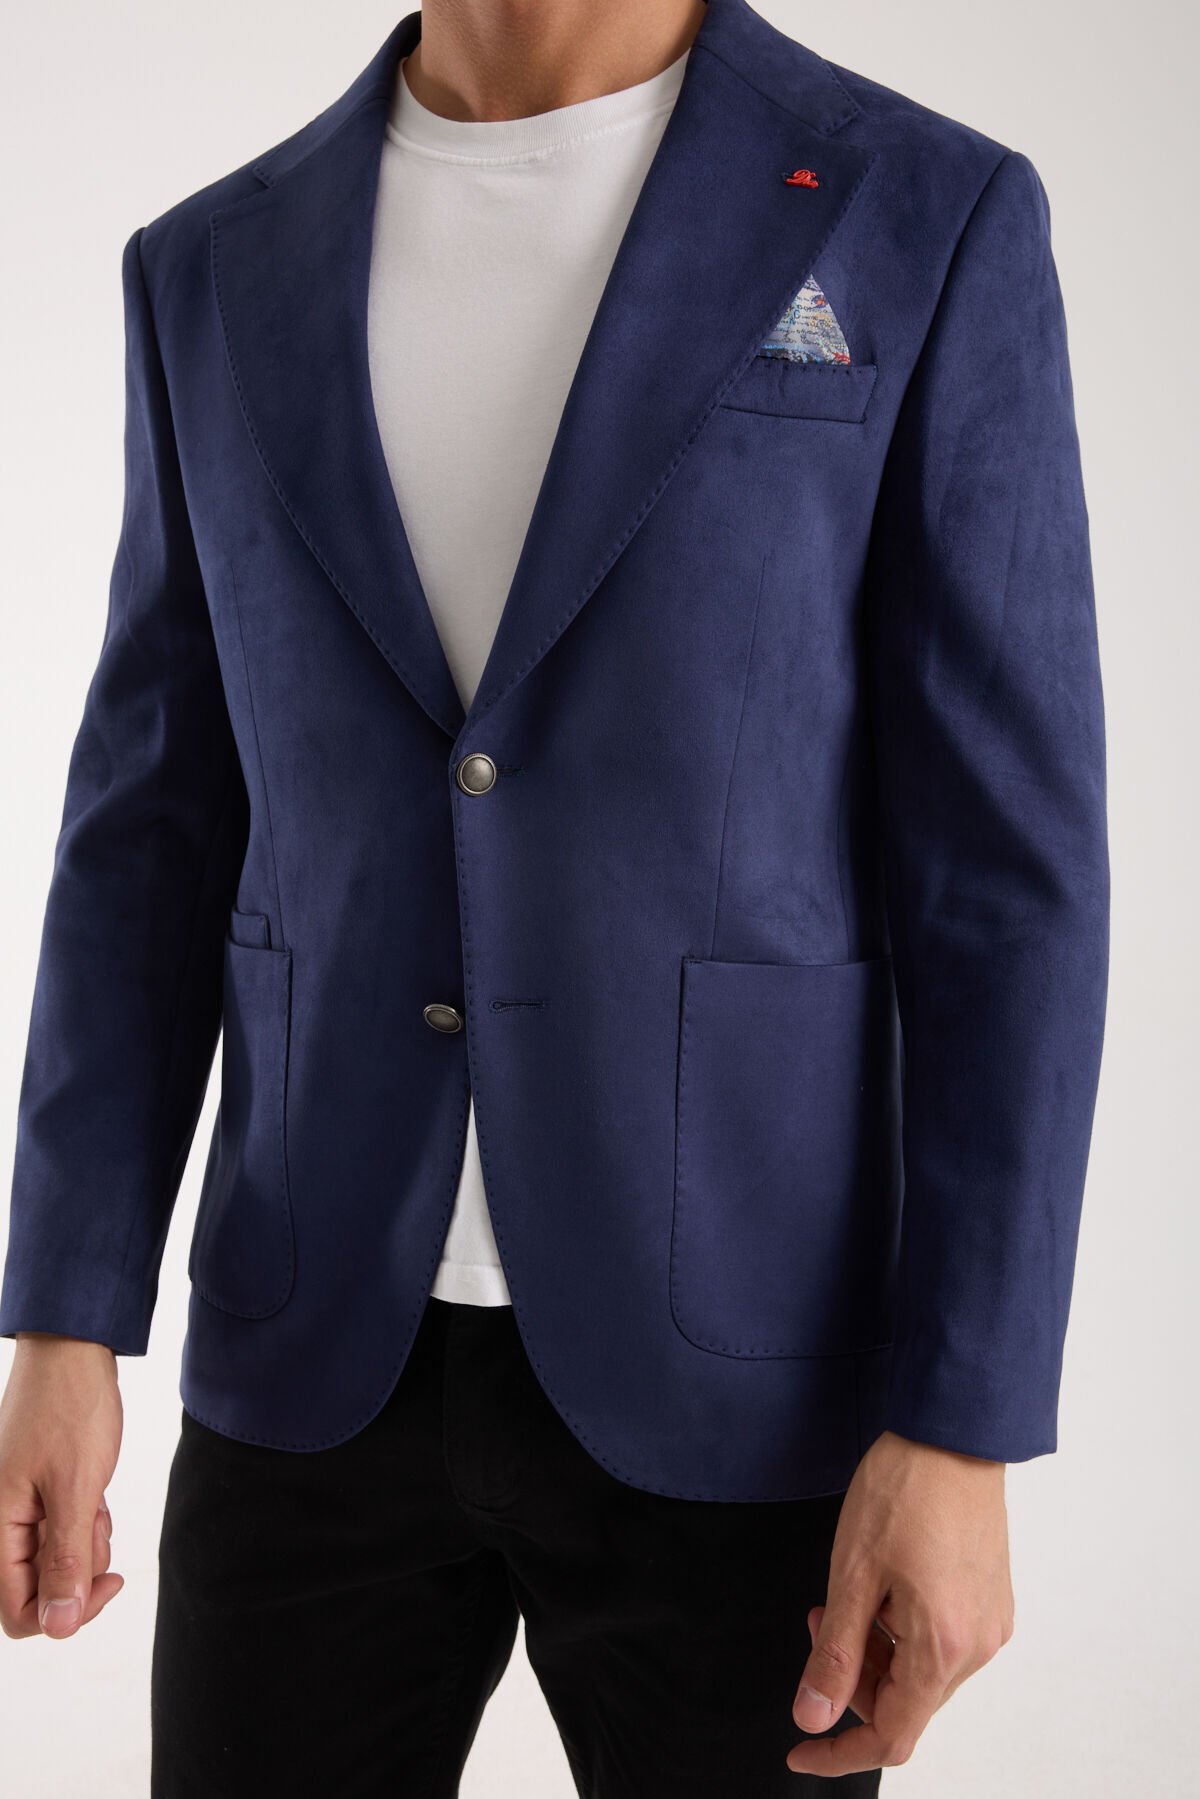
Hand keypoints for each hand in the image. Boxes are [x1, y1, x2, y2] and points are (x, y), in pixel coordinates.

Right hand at [0, 1332, 124, 1638]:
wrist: (73, 1351)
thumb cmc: (69, 1409)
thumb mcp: (76, 1490)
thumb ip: (64, 1560)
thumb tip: (58, 1626)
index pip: (17, 1612)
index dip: (63, 1611)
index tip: (105, 1581)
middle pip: (39, 1589)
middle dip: (79, 1568)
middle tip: (96, 1521)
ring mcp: (17, 1508)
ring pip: (54, 1560)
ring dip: (85, 1540)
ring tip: (95, 1497)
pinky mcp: (37, 1494)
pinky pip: (60, 1531)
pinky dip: (84, 1519)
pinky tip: (94, 1489)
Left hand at [787, 1428, 1013, 1775]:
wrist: (953, 1432)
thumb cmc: (905, 1490)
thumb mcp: (853, 1575)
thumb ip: (835, 1655)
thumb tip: (813, 1717)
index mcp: (944, 1647)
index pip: (893, 1736)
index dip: (840, 1751)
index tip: (802, 1749)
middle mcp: (978, 1645)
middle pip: (907, 1703)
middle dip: (854, 1680)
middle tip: (820, 1621)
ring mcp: (990, 1621)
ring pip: (923, 1671)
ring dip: (877, 1652)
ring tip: (847, 1596)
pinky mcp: (991, 1598)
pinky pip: (942, 1641)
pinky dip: (903, 1632)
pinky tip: (882, 1588)